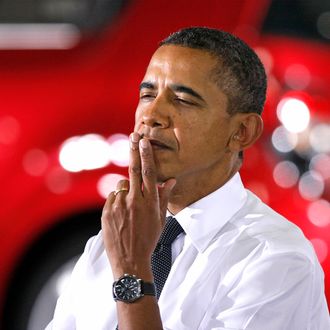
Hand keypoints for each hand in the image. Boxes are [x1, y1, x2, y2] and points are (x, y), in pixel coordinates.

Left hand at [101, 132, 175, 279]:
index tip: (143, 140)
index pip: (148, 173)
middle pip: (133, 170)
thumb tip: (170, 180)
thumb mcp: (161, 220)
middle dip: (133, 151)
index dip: (146, 155)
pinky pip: (112, 197)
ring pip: (121, 185)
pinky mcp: (106, 212)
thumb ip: (164, 197)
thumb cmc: (148, 240)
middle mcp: (134, 201)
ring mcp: (118, 206)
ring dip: (126, 189)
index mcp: (149, 202)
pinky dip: (117, 200)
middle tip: (133, 136)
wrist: (130, 261)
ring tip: (129, 207)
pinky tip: (121, 215)